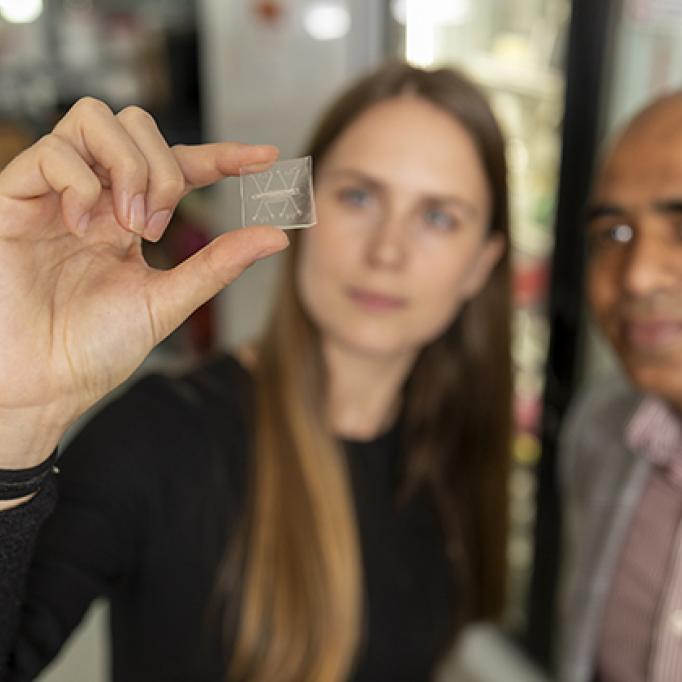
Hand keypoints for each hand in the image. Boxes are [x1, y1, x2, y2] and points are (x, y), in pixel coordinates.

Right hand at [0, 98, 287, 467]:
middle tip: (156, 228)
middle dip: (162, 168)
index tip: (266, 159)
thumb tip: (276, 236)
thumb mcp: (168, 301)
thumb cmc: (96, 347)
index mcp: (130, 218)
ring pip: (95, 119)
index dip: (223, 155)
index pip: (180, 165)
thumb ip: (218, 265)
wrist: (43, 383)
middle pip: (136, 125)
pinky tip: (81, 225)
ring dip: (128, 167)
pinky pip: (52, 152)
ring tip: (128, 225)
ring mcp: (56, 193)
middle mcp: (96, 197)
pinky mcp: (14, 198)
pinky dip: (80, 183)